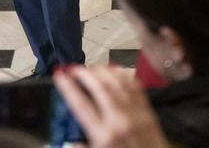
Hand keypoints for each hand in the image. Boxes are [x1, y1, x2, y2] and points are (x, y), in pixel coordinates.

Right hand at [54, 66, 169, 147]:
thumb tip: (72, 143)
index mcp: (104, 136)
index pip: (80, 105)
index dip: (68, 87)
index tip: (60, 76)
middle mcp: (119, 121)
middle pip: (99, 86)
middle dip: (84, 73)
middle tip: (75, 69)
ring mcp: (135, 114)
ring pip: (116, 82)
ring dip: (102, 71)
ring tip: (92, 68)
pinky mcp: (147, 112)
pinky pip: (134, 86)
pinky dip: (123, 75)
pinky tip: (115, 71)